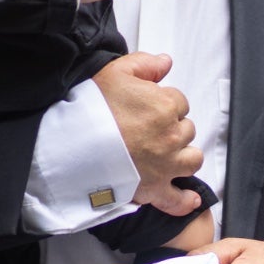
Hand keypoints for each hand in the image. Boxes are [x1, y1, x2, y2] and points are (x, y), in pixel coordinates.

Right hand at [92, 52, 202, 216]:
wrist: (72, 145)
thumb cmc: (91, 110)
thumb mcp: (115, 72)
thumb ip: (145, 64)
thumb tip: (165, 63)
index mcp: (164, 107)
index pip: (179, 101)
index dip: (164, 103)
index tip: (149, 107)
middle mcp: (171, 136)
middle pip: (186, 129)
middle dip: (172, 127)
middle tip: (148, 129)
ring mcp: (165, 165)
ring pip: (191, 159)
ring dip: (183, 156)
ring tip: (168, 154)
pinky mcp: (154, 189)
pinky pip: (178, 199)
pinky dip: (185, 200)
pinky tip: (189, 197)